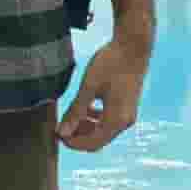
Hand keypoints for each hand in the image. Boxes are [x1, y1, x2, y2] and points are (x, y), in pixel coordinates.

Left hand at [58, 29, 152, 154]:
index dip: (72, 142)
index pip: (91, 144)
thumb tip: (62, 132)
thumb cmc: (111, 63)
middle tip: (61, 126)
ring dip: (86, 128)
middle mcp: (125, 122)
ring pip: (103, 131)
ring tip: (71, 115)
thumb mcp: (88, 88)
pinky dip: (96, 119)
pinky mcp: (128, 107)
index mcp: (116, 120)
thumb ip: (75, 112)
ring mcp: (128, 115)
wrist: (134, 45)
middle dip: (78, 136)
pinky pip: (109, 121)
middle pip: (97, 140)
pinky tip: (85, 108)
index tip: (56, 134)